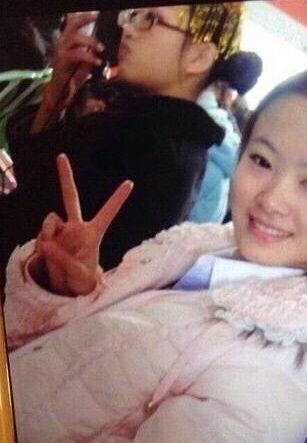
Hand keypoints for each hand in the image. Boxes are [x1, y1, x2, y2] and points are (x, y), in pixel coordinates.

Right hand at [31, 11, 103, 133]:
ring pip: (73, 38)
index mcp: (67, 41)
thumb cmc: (73, 77)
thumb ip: (92, 55)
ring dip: (89, 41)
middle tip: (97, 22)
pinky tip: (96, 61)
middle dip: (84, 21)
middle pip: (71, 25)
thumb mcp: (86, 63)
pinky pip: (75, 55)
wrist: (61, 92)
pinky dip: (88, 56)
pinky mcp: (62, 62)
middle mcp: (62, 43)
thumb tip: (106, 49)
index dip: (84, 17)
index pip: (74, 23)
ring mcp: (61, 52)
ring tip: (101, 48)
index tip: (96, 14)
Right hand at [35, 154, 132, 295]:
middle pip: (71, 198)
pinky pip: (41, 234)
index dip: (117, 198)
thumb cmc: (82, 280)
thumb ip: (62, 260)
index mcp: (93, 233)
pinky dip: (41, 244)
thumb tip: (45, 244)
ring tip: (52, 251)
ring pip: (50, 220)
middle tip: (60, 156)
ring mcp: (61, 231)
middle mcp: (76, 227)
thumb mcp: (77, 274)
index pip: (108, 212)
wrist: (68, 287)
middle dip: (65, 177)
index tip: (130, 183)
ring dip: (47, 233)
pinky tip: (47, 255)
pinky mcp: (49, 237)